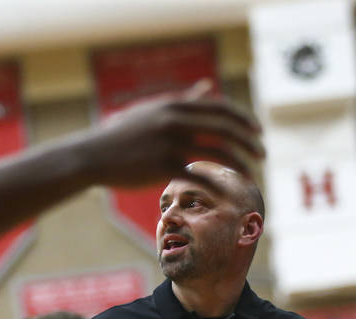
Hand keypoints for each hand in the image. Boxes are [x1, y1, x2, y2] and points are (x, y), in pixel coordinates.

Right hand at [81, 79, 263, 189]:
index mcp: (174, 104)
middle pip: (225, 127)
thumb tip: (207, 86)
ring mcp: (170, 141)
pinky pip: (201, 176)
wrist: (92, 156)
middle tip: (263, 154)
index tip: (258, 131)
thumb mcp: (152, 110)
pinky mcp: (163, 165)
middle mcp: (175, 119)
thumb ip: (184, 100)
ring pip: (218, 151)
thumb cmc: (122, 135)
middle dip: (249, 141)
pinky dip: (220, 186)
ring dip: (241, 164)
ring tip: (252, 175)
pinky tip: (231, 195)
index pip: (219, 107)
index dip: (243, 119)